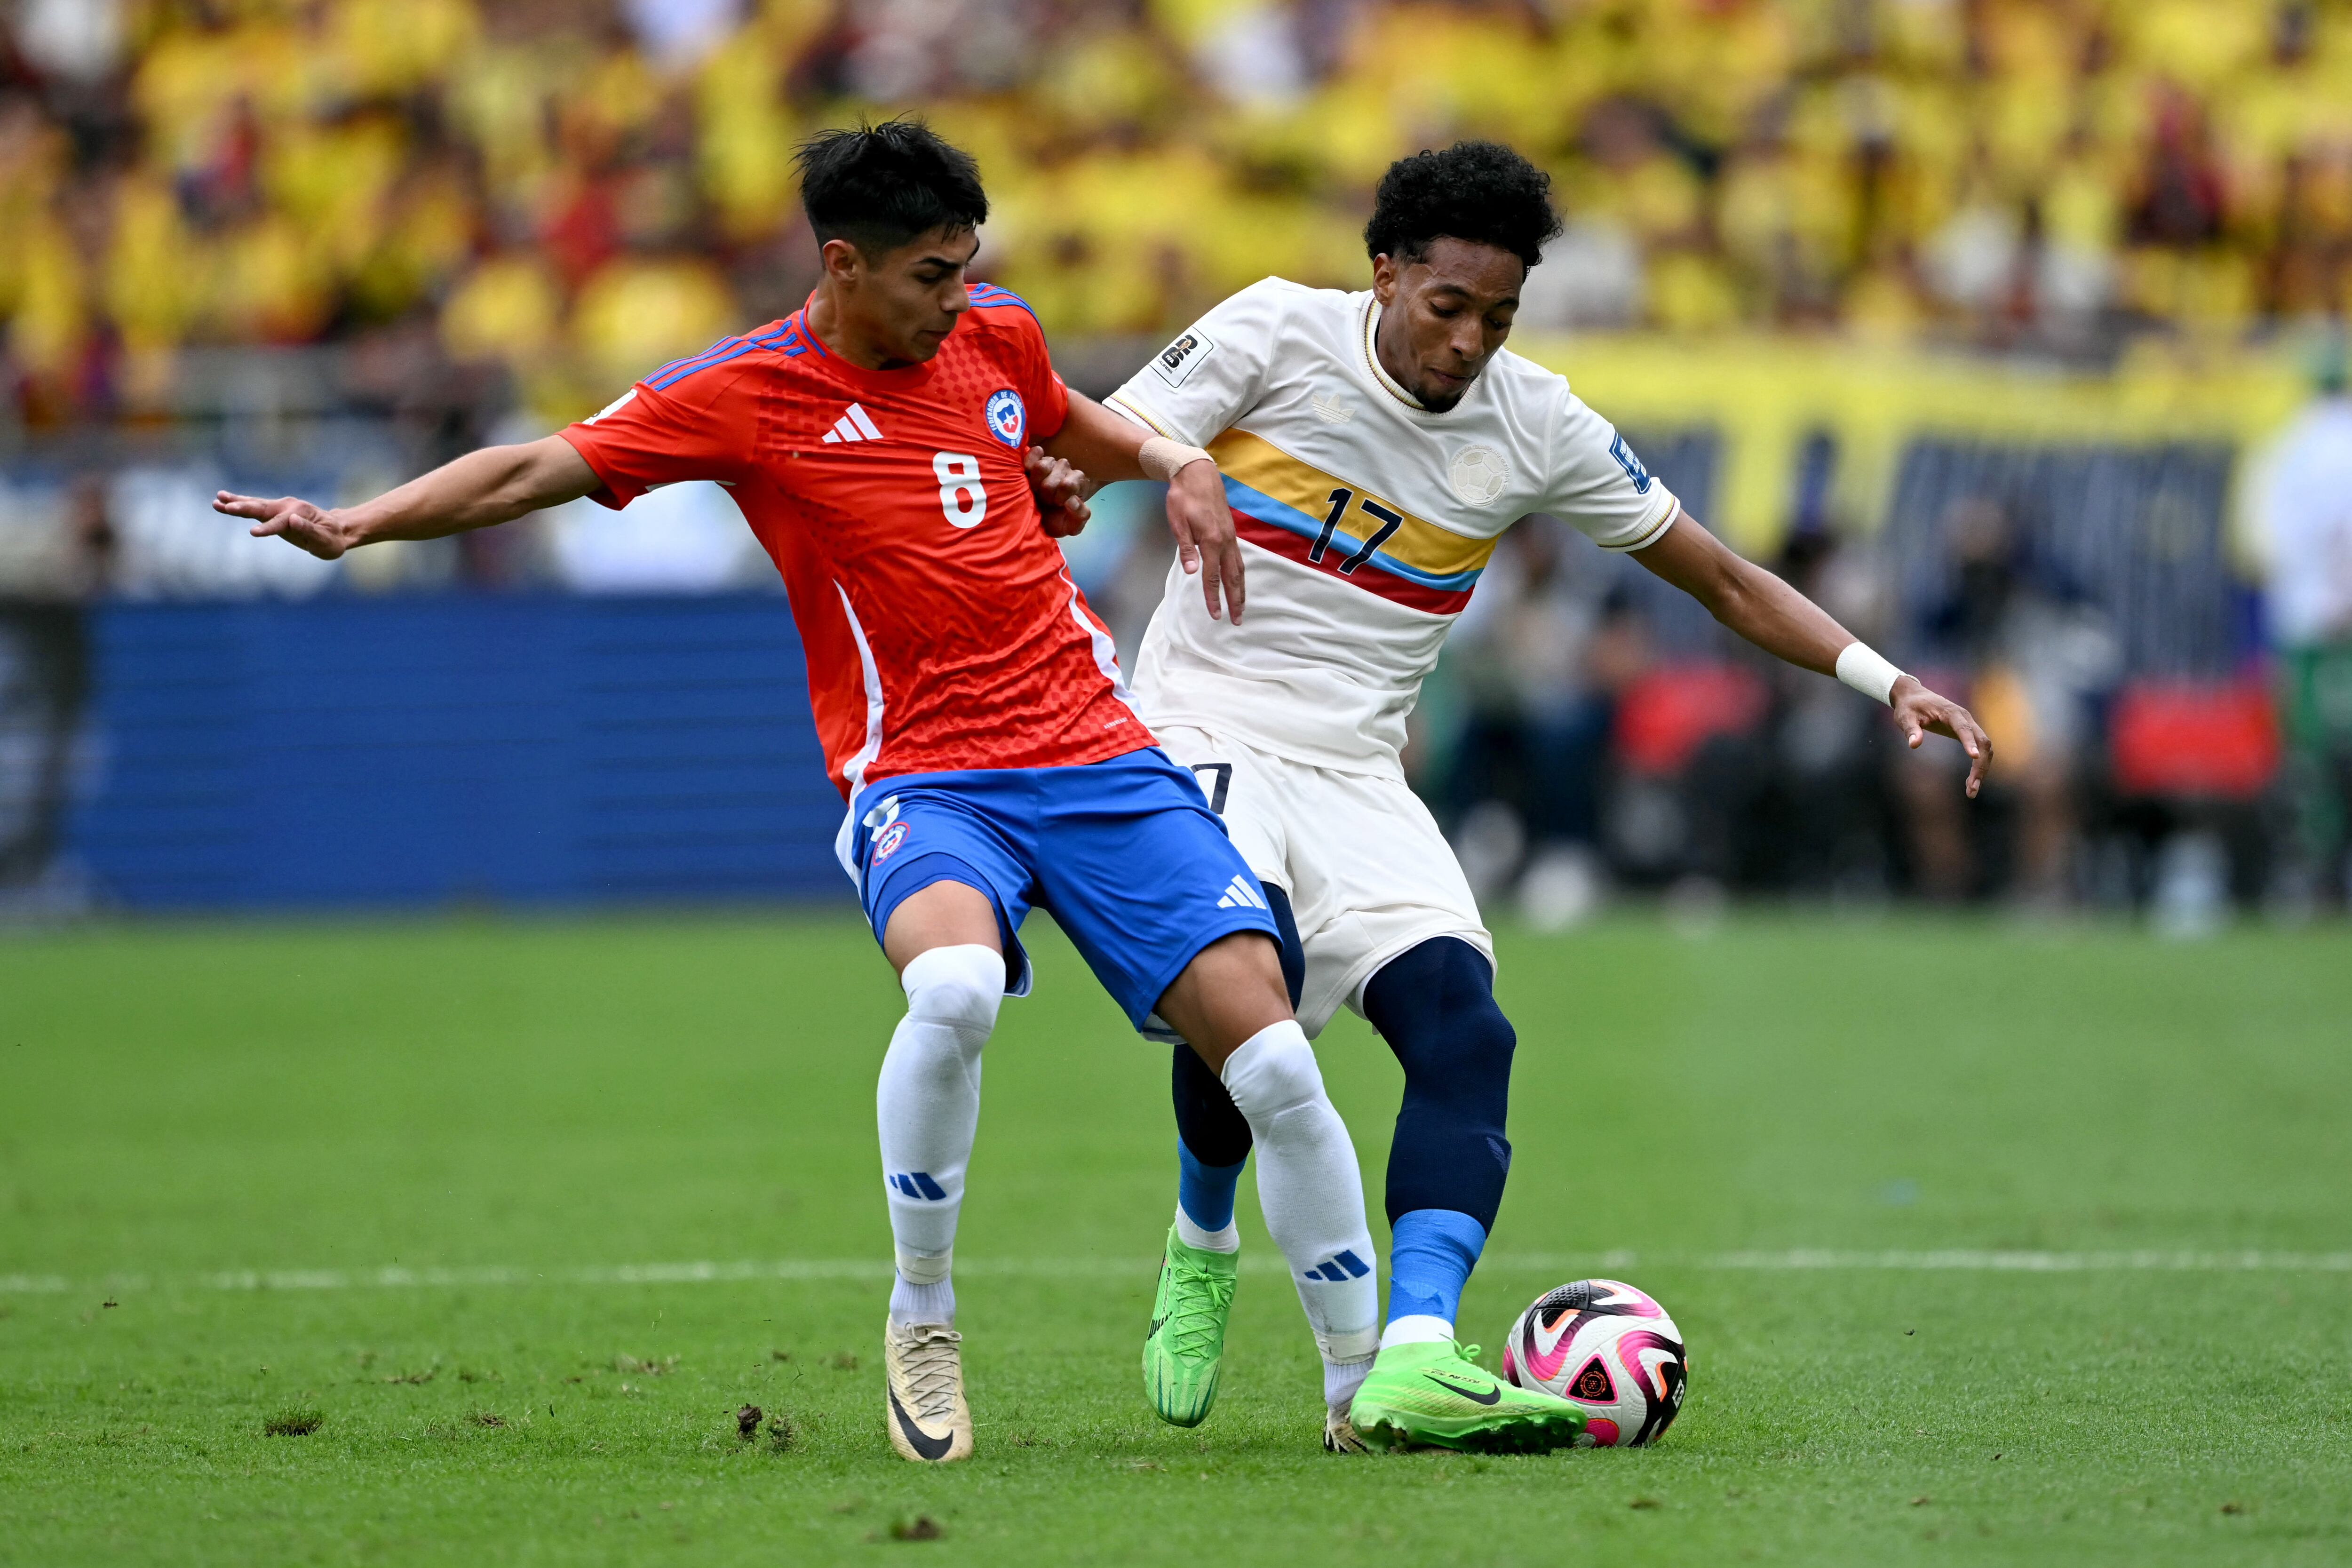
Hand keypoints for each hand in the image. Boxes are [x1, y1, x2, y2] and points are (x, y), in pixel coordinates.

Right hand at [213, 491, 353, 559]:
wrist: (337, 530)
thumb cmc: (332, 539)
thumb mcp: (325, 540)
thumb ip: (310, 530)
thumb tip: (293, 521)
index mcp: (300, 514)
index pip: (281, 522)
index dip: (268, 528)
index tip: (253, 533)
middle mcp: (288, 507)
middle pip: (262, 508)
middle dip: (242, 507)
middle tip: (222, 505)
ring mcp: (281, 507)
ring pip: (255, 504)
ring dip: (236, 502)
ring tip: (217, 500)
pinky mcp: (275, 512)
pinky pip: (255, 507)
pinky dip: (240, 503)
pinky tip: (223, 501)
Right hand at [1024, 447, 1090, 537]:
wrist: (1040, 519)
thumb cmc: (1057, 521)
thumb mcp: (1072, 526)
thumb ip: (1080, 515)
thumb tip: (1071, 501)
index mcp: (1078, 482)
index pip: (1068, 485)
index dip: (1059, 497)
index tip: (1056, 505)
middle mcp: (1066, 468)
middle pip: (1053, 478)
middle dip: (1046, 494)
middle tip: (1045, 501)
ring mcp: (1050, 462)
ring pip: (1042, 466)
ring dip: (1036, 482)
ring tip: (1035, 491)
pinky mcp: (1035, 458)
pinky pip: (1034, 452)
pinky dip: (1029, 462)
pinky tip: (1028, 473)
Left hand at [1164, 458, 1243, 622]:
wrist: (1197, 473)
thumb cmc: (1184, 497)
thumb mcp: (1178, 522)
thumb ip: (1187, 548)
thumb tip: (1193, 572)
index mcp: (1211, 541)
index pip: (1212, 576)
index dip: (1213, 597)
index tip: (1215, 614)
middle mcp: (1225, 542)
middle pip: (1233, 578)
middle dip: (1235, 601)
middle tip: (1236, 620)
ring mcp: (1231, 537)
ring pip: (1239, 569)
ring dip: (1241, 590)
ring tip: (1242, 606)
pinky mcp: (1231, 533)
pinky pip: (1239, 559)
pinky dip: (1241, 575)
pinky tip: (1239, 581)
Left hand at [1891, 675, 1992, 797]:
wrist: (1915, 696)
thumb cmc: (1909, 707)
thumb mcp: (1905, 717)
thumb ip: (1910, 730)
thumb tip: (1914, 744)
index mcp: (1951, 712)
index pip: (1963, 728)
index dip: (1969, 742)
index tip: (1974, 757)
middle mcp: (1965, 718)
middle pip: (1982, 741)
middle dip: (1980, 765)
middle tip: (1971, 789)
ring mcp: (1969, 725)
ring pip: (1985, 748)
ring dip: (1982, 769)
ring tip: (1971, 791)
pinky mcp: (1968, 733)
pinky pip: (1981, 750)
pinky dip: (1979, 765)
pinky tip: (1970, 782)